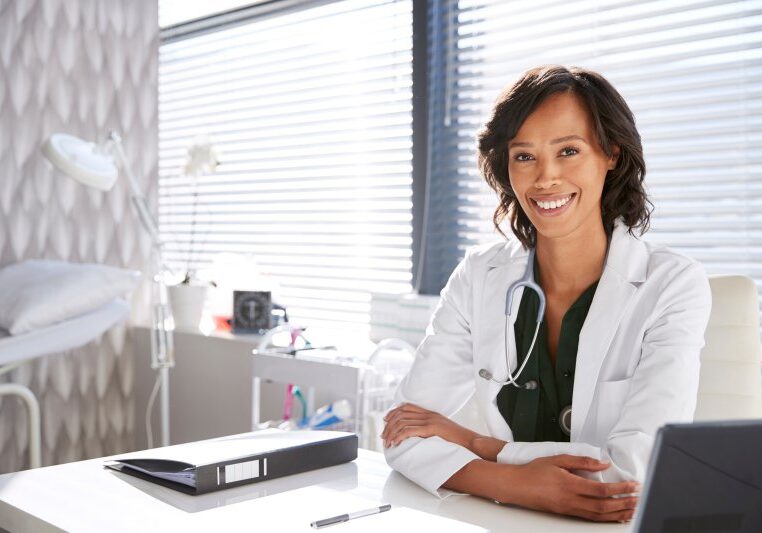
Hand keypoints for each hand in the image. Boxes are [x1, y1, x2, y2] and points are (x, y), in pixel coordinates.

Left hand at [381, 403, 476, 449]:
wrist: (471, 441)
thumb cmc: (458, 440)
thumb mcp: (442, 431)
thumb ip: (430, 429)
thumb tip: (418, 436)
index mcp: (430, 413)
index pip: (406, 407)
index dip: (393, 413)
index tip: (386, 422)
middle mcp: (428, 414)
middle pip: (401, 413)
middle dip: (389, 425)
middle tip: (384, 436)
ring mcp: (430, 420)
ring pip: (402, 422)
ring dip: (392, 433)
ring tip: (387, 443)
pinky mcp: (431, 429)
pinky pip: (409, 430)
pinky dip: (399, 437)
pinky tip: (395, 443)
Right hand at [502, 455, 639, 521]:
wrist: (516, 485)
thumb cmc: (534, 471)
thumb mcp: (557, 459)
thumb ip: (581, 461)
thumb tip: (602, 463)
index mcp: (569, 484)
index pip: (601, 490)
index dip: (620, 489)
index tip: (632, 486)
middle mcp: (570, 500)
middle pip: (603, 506)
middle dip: (624, 504)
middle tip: (638, 499)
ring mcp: (568, 509)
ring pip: (598, 516)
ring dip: (618, 513)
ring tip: (632, 510)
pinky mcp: (566, 513)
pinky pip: (590, 518)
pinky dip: (605, 518)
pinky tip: (614, 516)